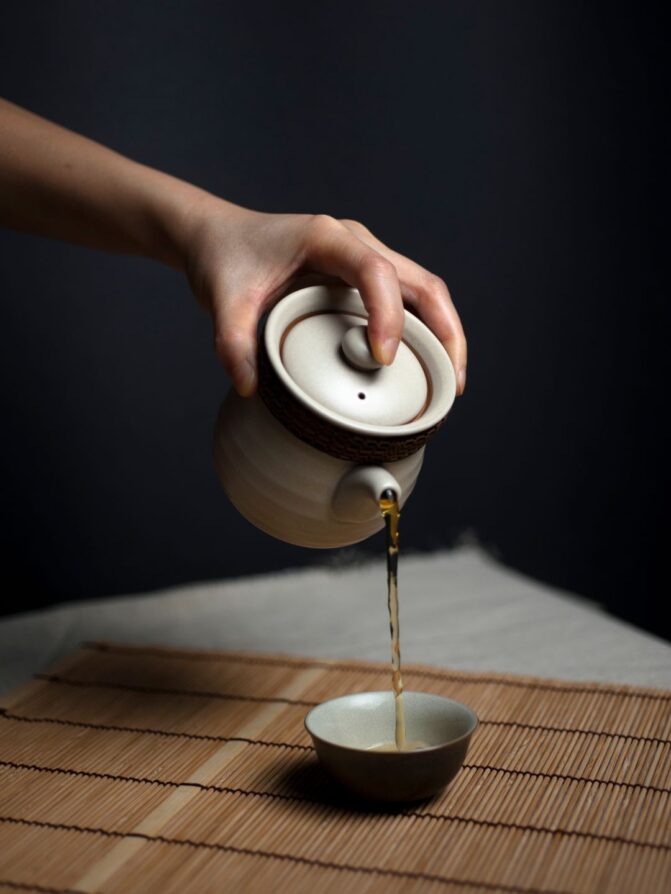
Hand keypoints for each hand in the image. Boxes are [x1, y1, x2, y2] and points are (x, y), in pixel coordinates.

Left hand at [180, 200, 466, 396]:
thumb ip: (232, 342)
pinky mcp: (364, 276)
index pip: (376, 272)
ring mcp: (365, 258)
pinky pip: (408, 301)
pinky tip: (425, 367)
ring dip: (444, 334)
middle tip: (450, 384)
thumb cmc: (225, 259)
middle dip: (445, 332)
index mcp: (326, 237)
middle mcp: (355, 242)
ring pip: (425, 291)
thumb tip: (250, 387)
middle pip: (422, 283)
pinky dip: (425, 332)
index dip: (388, 316)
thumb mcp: (221, 300)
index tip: (383, 359)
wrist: (220, 238)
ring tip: (449, 383)